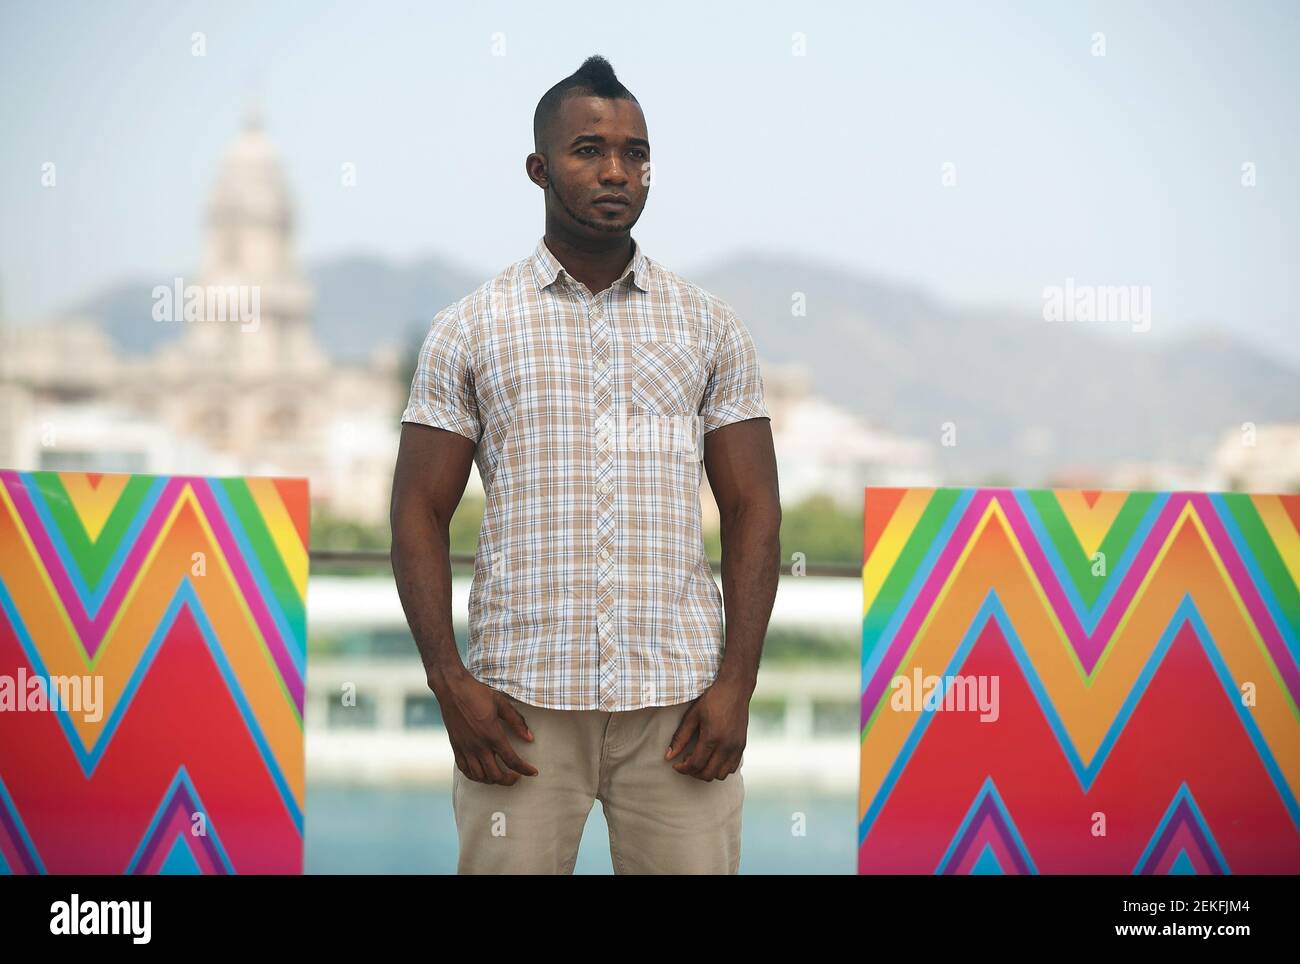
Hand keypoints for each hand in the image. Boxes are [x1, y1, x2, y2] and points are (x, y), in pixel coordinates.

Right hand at [432, 671, 537, 785]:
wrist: (452, 689)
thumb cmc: (478, 694)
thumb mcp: (502, 704)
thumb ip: (517, 722)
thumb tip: (530, 738)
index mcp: (492, 734)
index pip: (512, 760)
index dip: (525, 769)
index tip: (533, 772)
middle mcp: (479, 745)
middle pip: (495, 775)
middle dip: (509, 780)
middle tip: (516, 776)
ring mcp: (466, 748)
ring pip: (479, 776)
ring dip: (492, 780)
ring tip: (500, 775)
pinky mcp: (456, 748)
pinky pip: (465, 770)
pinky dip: (475, 776)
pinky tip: (482, 773)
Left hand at [664, 676, 749, 780]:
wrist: (735, 688)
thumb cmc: (712, 699)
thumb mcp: (692, 716)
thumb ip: (680, 738)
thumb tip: (668, 756)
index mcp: (712, 737)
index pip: (696, 764)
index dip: (683, 768)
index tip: (676, 765)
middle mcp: (726, 745)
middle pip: (708, 774)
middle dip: (693, 773)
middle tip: (685, 763)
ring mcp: (736, 747)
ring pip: (721, 775)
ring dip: (708, 772)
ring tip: (699, 761)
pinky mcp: (742, 746)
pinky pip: (732, 768)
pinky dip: (720, 768)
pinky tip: (712, 758)